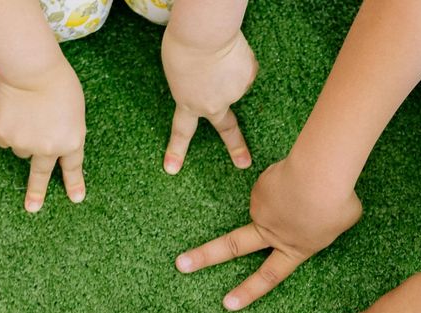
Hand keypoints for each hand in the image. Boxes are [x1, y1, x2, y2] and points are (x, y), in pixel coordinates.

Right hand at [0, 60, 85, 212]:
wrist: (31, 68)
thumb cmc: (57, 80)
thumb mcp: (74, 109)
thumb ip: (66, 130)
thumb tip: (53, 145)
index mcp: (71, 141)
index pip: (72, 167)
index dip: (74, 183)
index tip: (76, 199)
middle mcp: (48, 150)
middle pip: (40, 175)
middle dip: (36, 193)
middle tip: (32, 208)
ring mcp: (24, 145)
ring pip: (21, 147)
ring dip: (22, 134)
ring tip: (26, 110)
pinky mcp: (3, 137)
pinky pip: (3, 138)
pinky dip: (5, 126)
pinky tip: (11, 109)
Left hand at [160, 26, 256, 173]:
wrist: (204, 35)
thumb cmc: (183, 47)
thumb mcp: (177, 71)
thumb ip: (191, 84)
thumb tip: (211, 84)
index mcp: (188, 104)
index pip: (181, 132)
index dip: (177, 151)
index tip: (172, 170)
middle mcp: (212, 106)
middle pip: (227, 129)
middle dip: (236, 147)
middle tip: (243, 164)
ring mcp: (233, 93)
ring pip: (235, 82)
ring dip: (230, 69)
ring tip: (219, 54)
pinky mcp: (248, 77)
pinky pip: (246, 67)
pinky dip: (240, 58)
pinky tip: (232, 51)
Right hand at [176, 155, 361, 309]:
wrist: (320, 174)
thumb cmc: (338, 200)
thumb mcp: (342, 222)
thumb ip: (323, 224)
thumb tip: (308, 213)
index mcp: (294, 249)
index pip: (269, 276)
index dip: (248, 291)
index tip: (227, 304)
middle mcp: (271, 233)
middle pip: (231, 247)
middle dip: (204, 257)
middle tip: (180, 264)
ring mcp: (261, 210)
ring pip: (274, 201)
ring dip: (291, 193)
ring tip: (315, 185)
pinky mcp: (260, 187)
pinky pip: (277, 182)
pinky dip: (291, 178)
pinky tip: (304, 174)